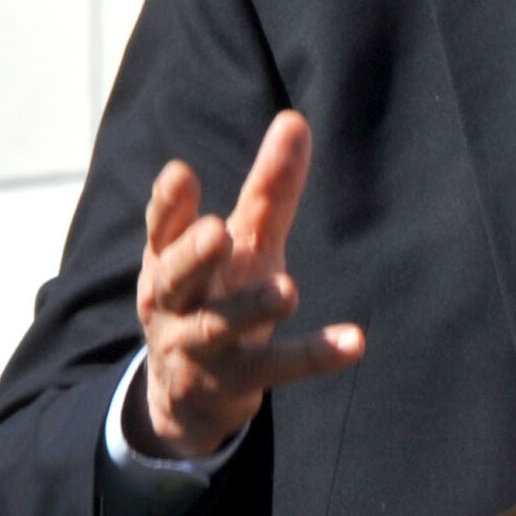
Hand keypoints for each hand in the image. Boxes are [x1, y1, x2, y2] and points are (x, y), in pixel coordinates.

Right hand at [130, 110, 364, 458]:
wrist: (189, 395)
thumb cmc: (218, 293)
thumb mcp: (243, 242)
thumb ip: (268, 188)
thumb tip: (295, 119)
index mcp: (168, 261)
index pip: (162, 228)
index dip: (168, 204)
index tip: (180, 174)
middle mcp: (174, 303)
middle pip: (175, 278)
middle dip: (194, 255)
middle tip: (218, 231)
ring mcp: (198, 347)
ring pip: (219, 327)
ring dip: (251, 308)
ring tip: (287, 291)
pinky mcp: (234, 382)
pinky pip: (276, 368)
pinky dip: (314, 356)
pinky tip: (354, 341)